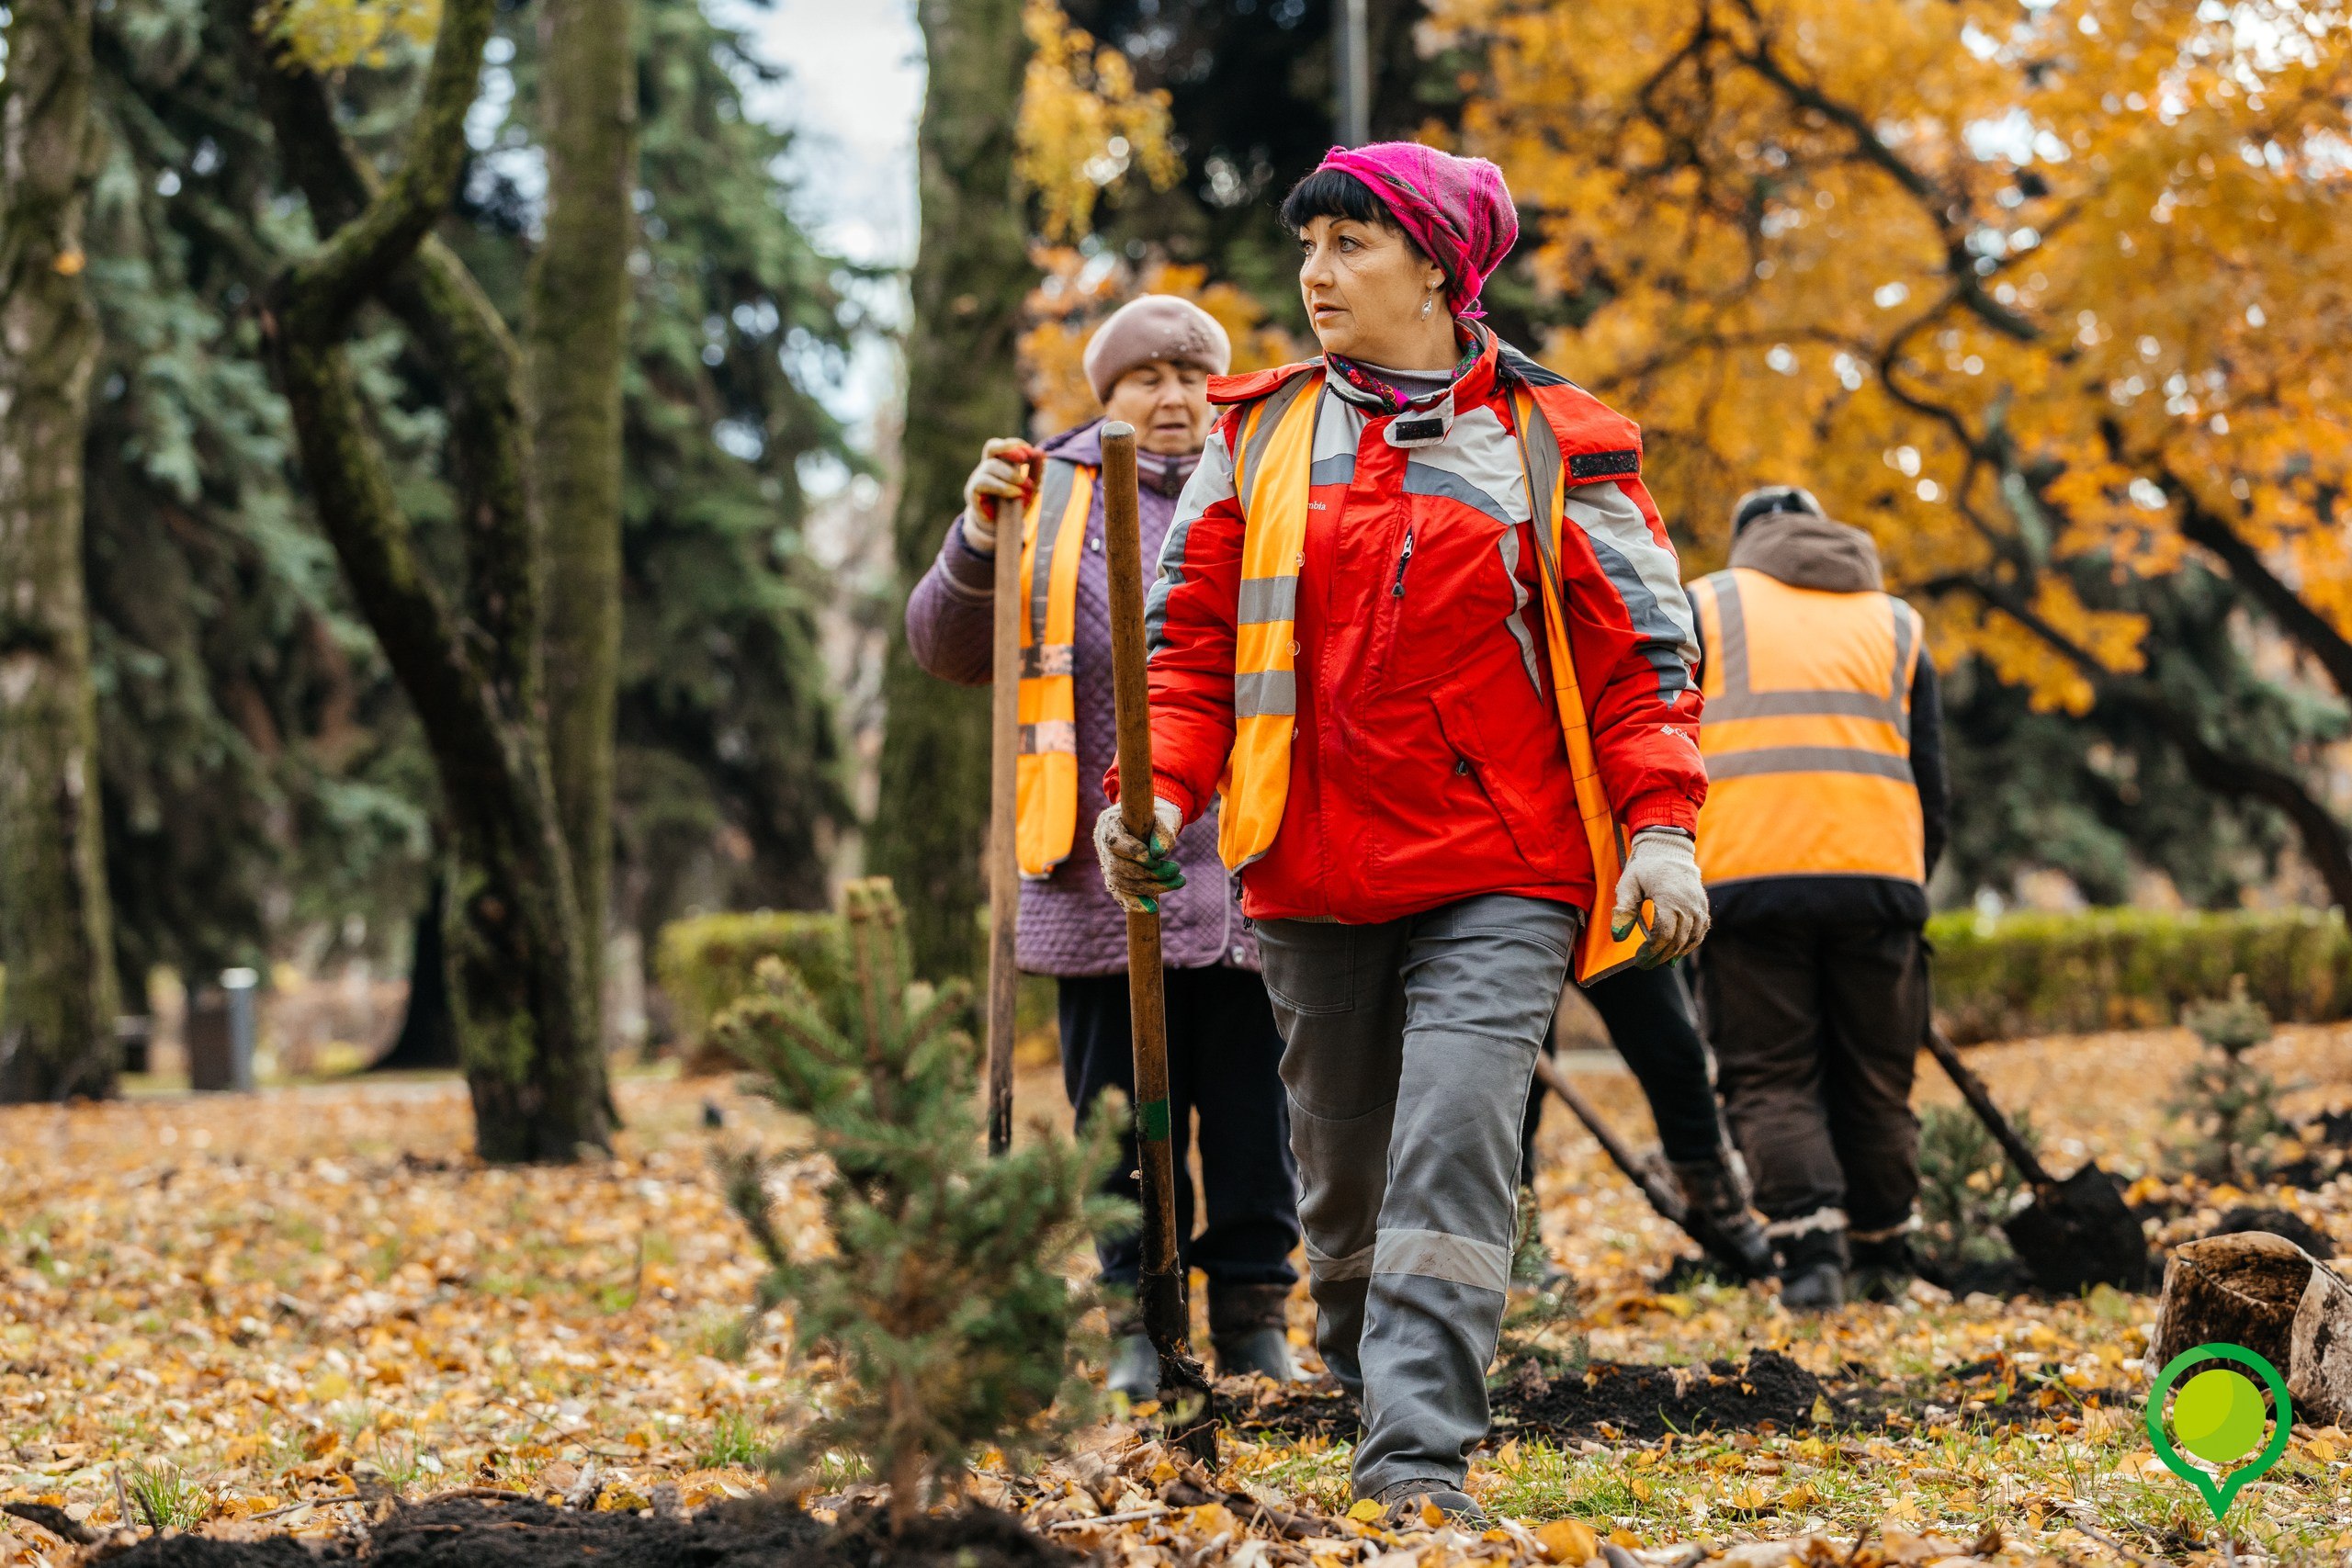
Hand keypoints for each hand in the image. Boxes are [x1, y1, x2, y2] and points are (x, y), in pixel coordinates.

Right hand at [959, 438, 1037, 554]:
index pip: (1002, 445)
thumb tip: (1040, 452)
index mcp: (999, 463)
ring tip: (1025, 485)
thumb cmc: (1013, 503)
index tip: (1029, 452)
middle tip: (1024, 458)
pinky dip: (1003, 487)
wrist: (1000, 527)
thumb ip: (1035, 471)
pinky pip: (984, 483)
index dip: (1014, 444)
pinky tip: (1015, 493)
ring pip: (990, 466)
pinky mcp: (973, 493)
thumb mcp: (1029, 487)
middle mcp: (986, 468)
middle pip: (991, 447)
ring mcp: (978, 479)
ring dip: (1011, 474)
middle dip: (1009, 450)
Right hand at [1094, 798, 1185, 913]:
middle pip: (1118, 866)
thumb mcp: (1163, 817)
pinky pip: (1120, 894)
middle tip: (1176, 870)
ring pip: (1121, 882)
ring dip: (1149, 887)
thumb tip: (1160, 853)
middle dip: (1148, 873)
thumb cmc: (1156, 816)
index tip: (1154, 859)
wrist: (1150, 823)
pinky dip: (1135, 903)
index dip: (1133, 852)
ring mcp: (1105, 863)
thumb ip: (1163, 831)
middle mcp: (1102, 845)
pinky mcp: (1114, 878)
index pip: (1115, 841)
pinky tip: (1152, 908)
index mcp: (1109, 823)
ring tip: (1177, 882)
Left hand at [1611, 828, 1708, 966]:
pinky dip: (1689, 945)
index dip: (1651, 950)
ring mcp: (1698, 906)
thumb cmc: (1645, 869)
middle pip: (1677, 940)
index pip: (1664, 934)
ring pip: (1691, 939)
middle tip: (1645, 964)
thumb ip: (1623, 910)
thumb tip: (1618, 937)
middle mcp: (1688, 904)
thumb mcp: (1628, 884)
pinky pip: (1700, 933)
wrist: (1669, 851)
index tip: (1639, 958)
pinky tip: (1675, 953)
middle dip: (1660, 956)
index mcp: (1669, 898)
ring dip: (1674, 953)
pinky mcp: (1703, 907)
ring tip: (1658, 959)